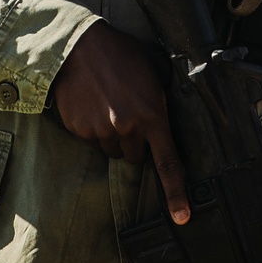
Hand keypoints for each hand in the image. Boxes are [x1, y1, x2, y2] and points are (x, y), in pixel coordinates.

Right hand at [50, 20, 189, 223]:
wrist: (79, 45)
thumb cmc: (120, 54)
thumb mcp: (152, 75)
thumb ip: (159, 104)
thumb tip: (164, 123)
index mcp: (152, 116)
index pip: (168, 164)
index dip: (176, 194)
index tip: (182, 217)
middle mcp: (127, 129)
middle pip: (136, 157)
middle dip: (135, 142)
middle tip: (128, 115)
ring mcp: (101, 132)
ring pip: (113, 151)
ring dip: (114, 137)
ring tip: (109, 105)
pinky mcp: (80, 130)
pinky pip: (92, 141)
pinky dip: (93, 129)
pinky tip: (92, 105)